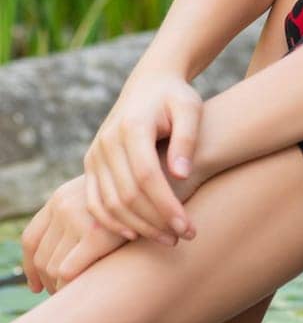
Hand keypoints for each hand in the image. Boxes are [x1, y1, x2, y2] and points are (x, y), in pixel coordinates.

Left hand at [22, 174, 127, 293]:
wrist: (162, 181)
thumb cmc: (138, 196)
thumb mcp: (100, 199)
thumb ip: (80, 216)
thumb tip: (62, 255)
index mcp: (61, 197)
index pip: (31, 238)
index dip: (30, 267)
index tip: (36, 286)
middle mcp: (62, 204)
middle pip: (40, 256)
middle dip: (48, 282)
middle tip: (61, 297)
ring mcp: (76, 217)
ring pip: (51, 268)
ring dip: (60, 288)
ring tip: (76, 296)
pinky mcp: (95, 234)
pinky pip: (67, 271)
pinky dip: (71, 286)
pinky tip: (87, 291)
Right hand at [83, 71, 203, 244]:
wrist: (150, 83)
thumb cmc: (176, 98)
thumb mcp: (190, 109)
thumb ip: (187, 139)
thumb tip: (181, 174)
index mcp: (132, 127)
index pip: (147, 176)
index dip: (167, 206)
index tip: (189, 227)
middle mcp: (107, 142)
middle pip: (127, 195)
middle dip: (156, 222)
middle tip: (184, 237)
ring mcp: (95, 154)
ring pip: (109, 203)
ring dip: (138, 227)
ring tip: (168, 239)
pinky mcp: (91, 164)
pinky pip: (94, 201)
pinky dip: (111, 222)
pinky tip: (136, 235)